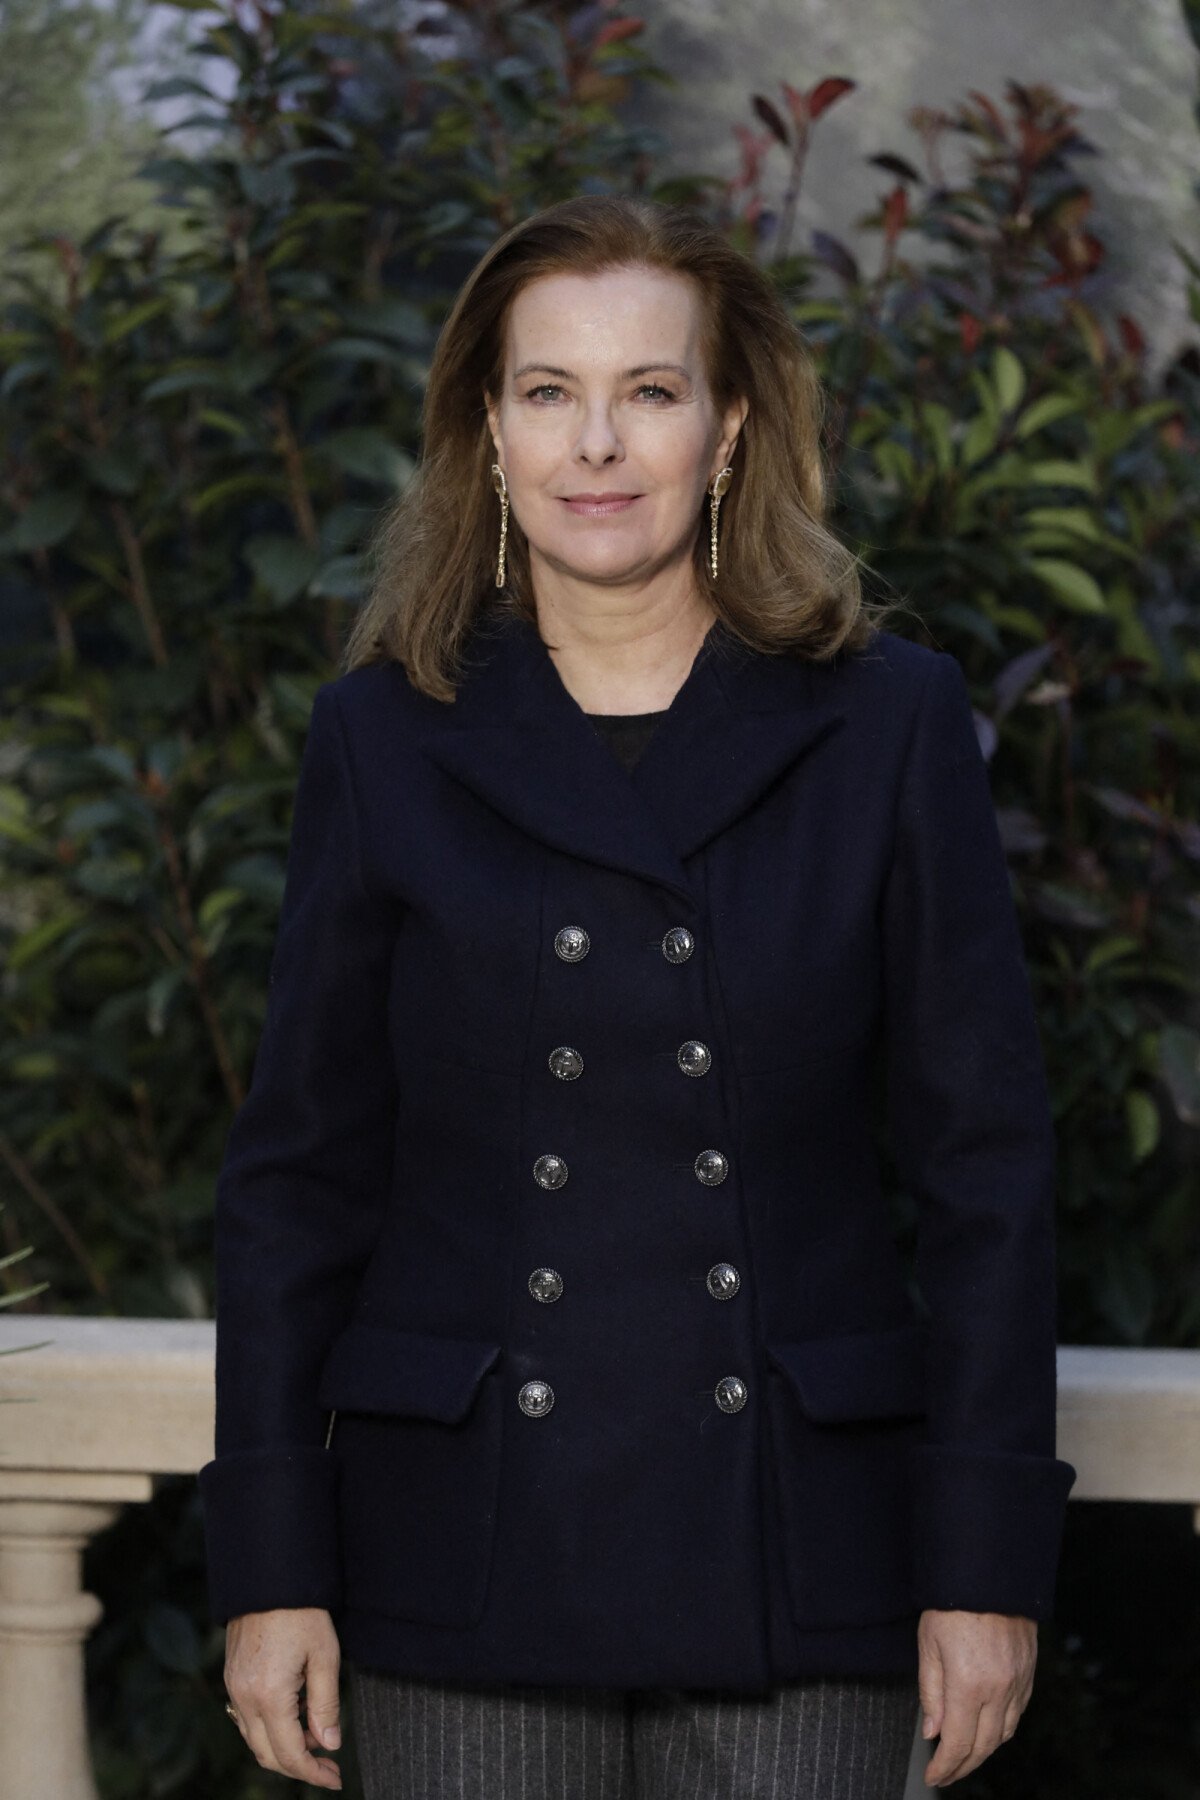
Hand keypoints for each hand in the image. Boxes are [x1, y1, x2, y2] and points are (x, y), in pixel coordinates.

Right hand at [223, 1606, 343, 1788]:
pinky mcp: (231, 1677)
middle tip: (329, 1765)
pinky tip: (294, 1715)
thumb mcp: (325, 1655)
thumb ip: (326, 1704)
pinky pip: (246, 1719)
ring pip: (254, 1739)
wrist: (269, 1576)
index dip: (313, 1773)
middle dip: (299, 1766)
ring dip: (284, 1747)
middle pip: (267, 1755)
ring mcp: (233, 1687)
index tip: (335, 1778)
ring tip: (316, 1736)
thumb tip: (330, 1744)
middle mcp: (243, 1697)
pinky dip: (270, 1728)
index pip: (289, 1754)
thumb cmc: (302, 1611)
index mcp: (268, 1695)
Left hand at [916, 1608, 1036, 1787]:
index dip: (945, 1767)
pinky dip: (1002, 1729)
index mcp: (969, 1684)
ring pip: (1004, 1734)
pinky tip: (988, 1728)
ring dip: (984, 1751)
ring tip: (964, 1756)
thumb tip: (933, 1732)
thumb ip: (930, 1693)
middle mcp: (999, 1689)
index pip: (958, 1744)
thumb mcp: (928, 1645)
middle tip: (946, 1774)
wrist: (988, 1572)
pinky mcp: (1029, 1672)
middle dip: (963, 1766)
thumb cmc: (952, 1603)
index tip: (934, 1776)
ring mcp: (1018, 1681)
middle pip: (984, 1746)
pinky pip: (1018, 1713)